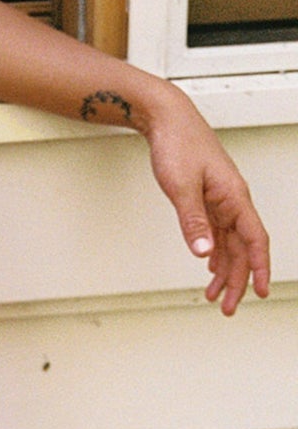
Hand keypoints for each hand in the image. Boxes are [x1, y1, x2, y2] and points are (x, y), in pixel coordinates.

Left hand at [143, 88, 270, 314]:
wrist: (167, 119)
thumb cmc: (177, 145)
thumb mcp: (181, 187)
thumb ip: (193, 221)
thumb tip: (204, 253)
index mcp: (234, 197)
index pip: (255, 239)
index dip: (260, 268)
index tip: (261, 292)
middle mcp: (232, 201)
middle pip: (243, 248)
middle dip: (237, 281)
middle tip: (227, 308)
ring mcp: (221, 200)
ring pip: (230, 244)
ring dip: (225, 271)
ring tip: (214, 297)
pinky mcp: (208, 199)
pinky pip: (218, 233)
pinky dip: (215, 254)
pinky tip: (209, 268)